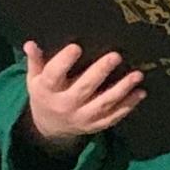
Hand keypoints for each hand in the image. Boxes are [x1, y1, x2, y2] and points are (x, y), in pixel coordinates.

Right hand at [21, 40, 143, 148]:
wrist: (50, 126)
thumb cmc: (45, 93)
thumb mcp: (35, 78)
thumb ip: (35, 61)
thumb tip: (30, 43)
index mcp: (47, 90)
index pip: (54, 76)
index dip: (64, 62)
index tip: (76, 47)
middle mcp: (65, 105)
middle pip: (84, 88)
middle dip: (100, 72)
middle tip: (116, 55)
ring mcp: (82, 117)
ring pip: (103, 104)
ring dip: (122, 89)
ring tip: (137, 75)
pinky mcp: (95, 125)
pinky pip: (113, 116)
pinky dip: (128, 106)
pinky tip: (140, 93)